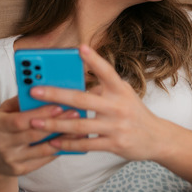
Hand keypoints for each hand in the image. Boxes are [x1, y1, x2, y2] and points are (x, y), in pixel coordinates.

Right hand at [0, 97, 78, 176]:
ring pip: (42, 149)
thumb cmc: (3, 128)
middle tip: (75, 113)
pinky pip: (44, 159)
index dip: (40, 113)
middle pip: (34, 134)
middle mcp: (3, 144)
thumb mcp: (5, 112)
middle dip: (56, 123)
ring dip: (63, 138)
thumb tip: (43, 89)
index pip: (20, 120)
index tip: (59, 105)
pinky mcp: (21, 170)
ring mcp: (12, 159)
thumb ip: (20, 100)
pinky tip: (71, 141)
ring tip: (79, 128)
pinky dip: (59, 149)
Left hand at [28, 45, 169, 160]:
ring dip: (54, 124)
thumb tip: (73, 83)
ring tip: (34, 122)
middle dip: (56, 94)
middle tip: (35, 91)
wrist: (157, 138)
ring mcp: (116, 126)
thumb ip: (101, 88)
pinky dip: (68, 144)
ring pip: (79, 124)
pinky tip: (53, 142)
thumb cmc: (134, 113)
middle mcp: (118, 106)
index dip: (94, 59)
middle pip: (82, 99)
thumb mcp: (123, 94)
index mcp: (119, 90)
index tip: (80, 48)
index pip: (106, 71)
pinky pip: (86, 143)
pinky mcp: (114, 143)